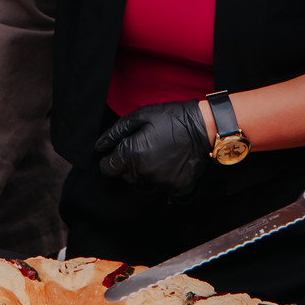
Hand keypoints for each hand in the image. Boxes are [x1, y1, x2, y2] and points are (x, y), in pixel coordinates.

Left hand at [94, 100, 212, 198]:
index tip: (118, 153)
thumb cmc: (172, 118)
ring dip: (143, 173)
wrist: (204, 128)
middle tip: (143, 148)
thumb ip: (116, 132)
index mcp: (133, 154)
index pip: (107, 168)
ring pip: (141, 184)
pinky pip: (160, 188)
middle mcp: (144, 173)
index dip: (110, 159)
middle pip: (124, 177)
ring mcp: (161, 183)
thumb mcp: (141, 115)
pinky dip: (161, 178)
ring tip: (156, 155)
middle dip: (128, 164)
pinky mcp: (175, 188)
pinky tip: (169, 163)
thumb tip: (99, 146)